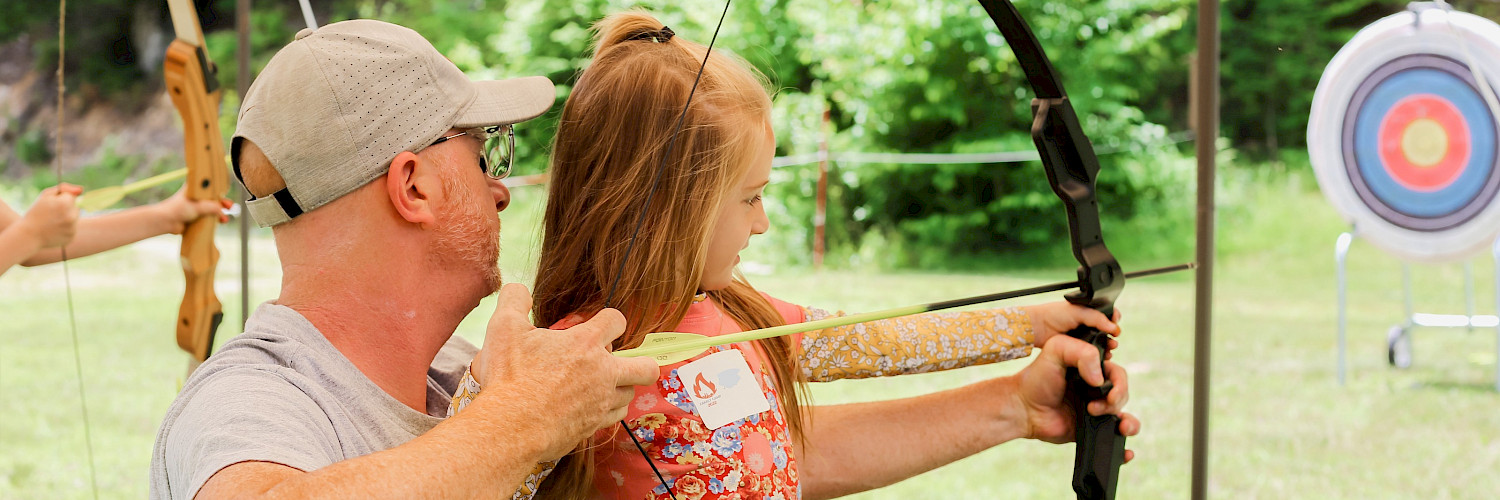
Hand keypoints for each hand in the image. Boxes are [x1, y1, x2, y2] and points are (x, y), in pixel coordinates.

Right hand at [18, 184, 81, 248]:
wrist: (29, 234)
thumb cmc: (36, 212)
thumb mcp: (46, 195)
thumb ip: (64, 188)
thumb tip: (81, 189)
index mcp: (65, 203)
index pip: (71, 196)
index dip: (61, 199)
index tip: (51, 204)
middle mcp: (71, 216)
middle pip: (76, 207)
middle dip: (66, 208)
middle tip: (51, 214)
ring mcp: (72, 228)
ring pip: (75, 218)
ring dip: (67, 218)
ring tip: (52, 222)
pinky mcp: (71, 237)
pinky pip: (72, 229)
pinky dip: (65, 228)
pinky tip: (54, 230)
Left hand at [156, 186, 231, 233]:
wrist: (166, 221)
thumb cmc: (178, 209)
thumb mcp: (198, 206)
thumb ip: (212, 207)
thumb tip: (222, 211)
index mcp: (195, 190)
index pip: (211, 189)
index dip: (220, 192)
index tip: (226, 196)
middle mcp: (196, 198)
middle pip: (213, 200)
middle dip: (222, 204)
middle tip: (230, 207)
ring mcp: (196, 208)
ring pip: (212, 210)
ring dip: (219, 214)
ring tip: (224, 219)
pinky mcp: (195, 217)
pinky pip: (208, 218)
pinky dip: (214, 221)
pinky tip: (220, 223)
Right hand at [474, 283, 659, 458]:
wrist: (510, 428)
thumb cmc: (509, 377)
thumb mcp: (504, 328)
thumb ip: (515, 300)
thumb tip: (519, 289)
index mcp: (586, 343)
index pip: (617, 320)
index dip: (609, 320)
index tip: (597, 326)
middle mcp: (603, 372)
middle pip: (645, 367)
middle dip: (640, 361)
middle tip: (617, 361)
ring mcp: (602, 401)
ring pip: (630, 392)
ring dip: (619, 386)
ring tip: (598, 384)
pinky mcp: (595, 426)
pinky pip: (616, 416)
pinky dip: (608, 409)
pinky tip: (591, 406)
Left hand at [1012, 335, 1138, 461]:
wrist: (1023, 409)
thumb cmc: (1037, 378)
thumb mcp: (1056, 350)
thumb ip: (1082, 352)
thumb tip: (1100, 380)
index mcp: (1091, 369)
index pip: (1117, 373)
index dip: (1117, 380)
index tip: (1099, 386)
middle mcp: (1096, 390)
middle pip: (1123, 395)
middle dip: (1117, 400)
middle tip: (1094, 408)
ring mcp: (1095, 411)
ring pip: (1125, 417)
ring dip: (1129, 423)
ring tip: (1119, 427)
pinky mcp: (1091, 431)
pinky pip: (1114, 440)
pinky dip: (1124, 449)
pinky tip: (1127, 453)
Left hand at [1023, 302, 1120, 356]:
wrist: (1038, 327)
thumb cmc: (1055, 314)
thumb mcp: (1078, 311)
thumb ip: (1096, 317)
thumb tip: (1112, 326)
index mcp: (1089, 311)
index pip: (1108, 314)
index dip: (1114, 320)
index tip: (1116, 328)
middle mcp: (1088, 323)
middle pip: (1107, 330)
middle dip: (1112, 336)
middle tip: (1114, 341)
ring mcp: (1084, 335)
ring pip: (1102, 341)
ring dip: (1108, 345)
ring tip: (1110, 349)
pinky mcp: (1078, 347)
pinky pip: (1093, 351)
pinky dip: (1099, 353)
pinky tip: (1103, 356)